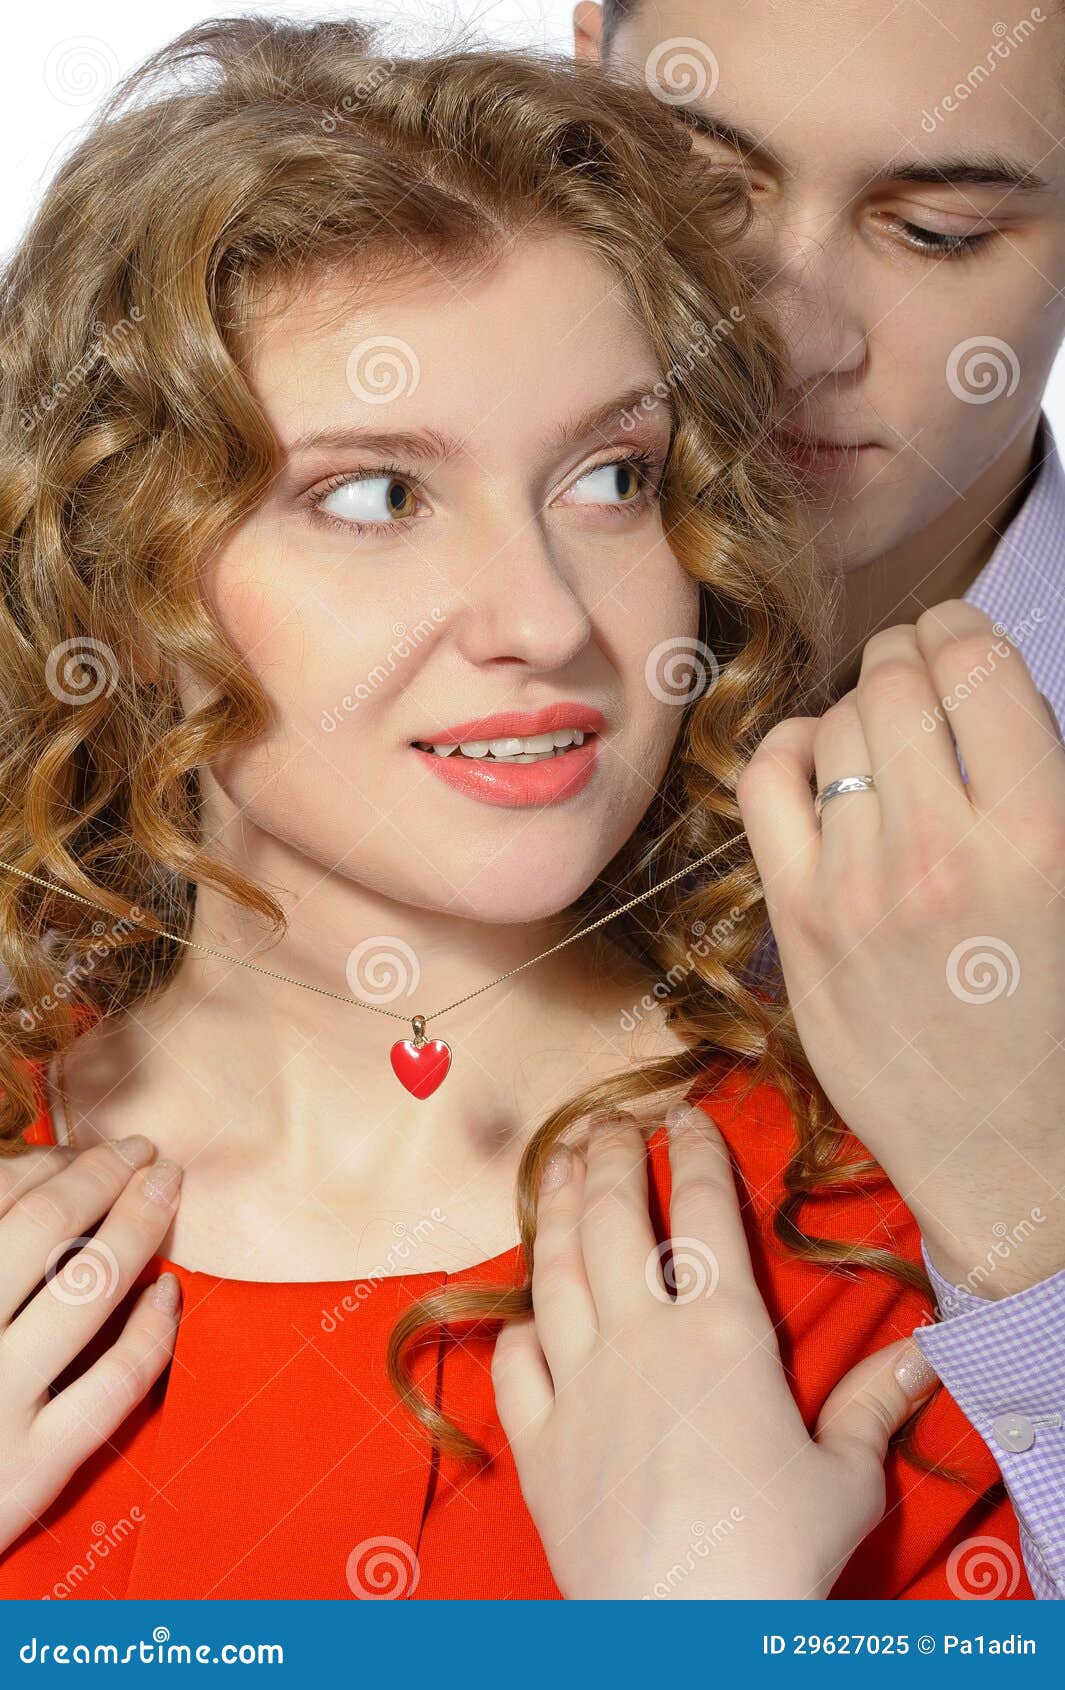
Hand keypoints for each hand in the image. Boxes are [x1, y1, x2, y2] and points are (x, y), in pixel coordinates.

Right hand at [0, 1135, 182, 1555]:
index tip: (92, 1148)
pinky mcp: (32, 1467)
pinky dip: (154, 1325)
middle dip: (105, 1174)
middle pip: (45, 1225)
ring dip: (139, 1223)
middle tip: (144, 1149)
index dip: (54, 1162)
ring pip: (89, 1286)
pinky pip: (118, 1380)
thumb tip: (28, 1174)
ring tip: (167, 1191)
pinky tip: (170, 1291)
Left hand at [491, 1108, 936, 1599]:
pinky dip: (516, 1327)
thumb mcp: (844, 1477)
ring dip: (552, 1208)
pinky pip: (515, 1364)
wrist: (687, 1634)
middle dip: (609, 1158)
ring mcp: (580, 1386)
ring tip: (553, 1165)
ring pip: (555, 1271)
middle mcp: (642, 1341)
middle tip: (607, 1121)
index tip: (687, 1115)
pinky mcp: (540, 1442)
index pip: (702, 1214)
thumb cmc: (777, 1554)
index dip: (695, 1153)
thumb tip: (923, 1355)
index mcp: (723, 1334)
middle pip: (612, 1221)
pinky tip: (524, 1310)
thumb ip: (872, 1405)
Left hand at [736, 599, 1064, 1294]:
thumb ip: (1043, 781)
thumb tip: (988, 689)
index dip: (962, 631)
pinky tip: (815, 761)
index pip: (975, 666)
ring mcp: (856, 888)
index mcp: (1039, 835)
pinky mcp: (799, 924)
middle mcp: (940, 851)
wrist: (1015, 1159)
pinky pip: (766, 784)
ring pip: (832, 725)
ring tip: (883, 735)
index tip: (959, 637)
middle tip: (921, 674)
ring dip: (857, 708)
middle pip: (894, 683)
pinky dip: (787, 749)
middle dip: (909, 658)